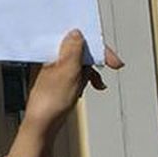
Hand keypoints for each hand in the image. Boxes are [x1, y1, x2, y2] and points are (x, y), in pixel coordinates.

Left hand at [4, 29, 122, 156]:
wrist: (43, 124)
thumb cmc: (51, 100)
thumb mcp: (67, 71)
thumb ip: (72, 50)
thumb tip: (75, 32)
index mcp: (51, 54)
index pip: (77, 40)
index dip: (98, 47)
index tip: (114, 60)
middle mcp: (52, 60)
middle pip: (81, 52)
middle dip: (96, 62)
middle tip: (113, 67)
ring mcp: (55, 72)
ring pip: (81, 65)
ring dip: (90, 74)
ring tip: (91, 85)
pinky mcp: (59, 82)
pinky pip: (77, 76)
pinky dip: (85, 82)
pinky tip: (86, 90)